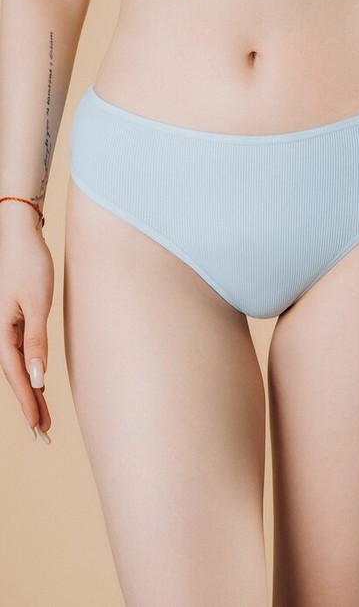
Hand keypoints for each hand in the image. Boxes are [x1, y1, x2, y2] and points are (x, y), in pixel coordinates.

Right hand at [0, 226, 53, 443]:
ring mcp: (6, 325)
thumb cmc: (28, 264)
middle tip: (43, 434)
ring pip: (19, 367)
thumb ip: (35, 341)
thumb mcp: (36, 304)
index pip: (16, 375)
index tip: (38, 428)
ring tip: (44, 417)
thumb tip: (37, 377)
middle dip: (29, 405)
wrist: (21, 235)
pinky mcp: (15, 318)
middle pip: (16, 376)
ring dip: (31, 391)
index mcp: (0, 331)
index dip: (27, 403)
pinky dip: (30, 371)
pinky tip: (37, 383)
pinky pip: (21, 352)